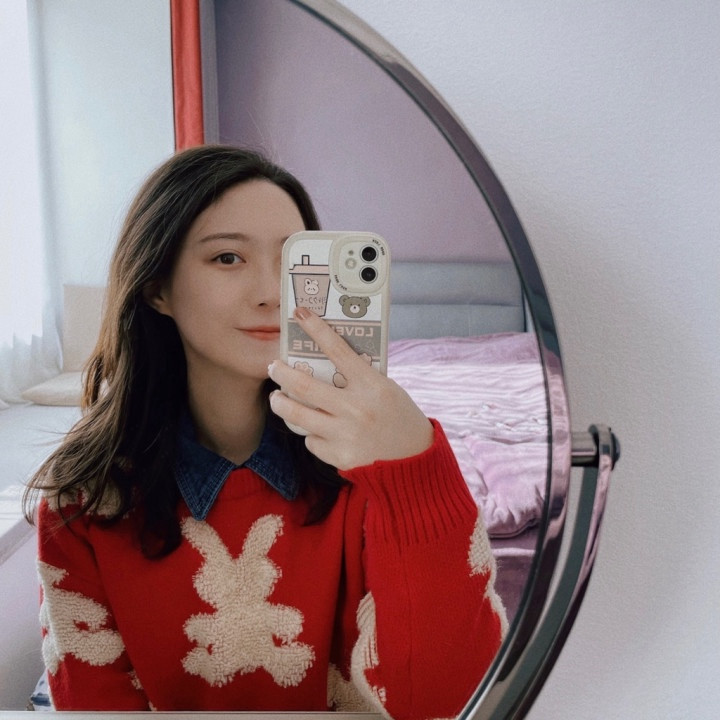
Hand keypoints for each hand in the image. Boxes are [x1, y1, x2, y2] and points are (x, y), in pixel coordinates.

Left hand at [268, 308, 432, 470]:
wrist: (413, 459)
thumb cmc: (398, 416)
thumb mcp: (386, 389)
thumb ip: (358, 377)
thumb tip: (323, 360)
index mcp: (372, 385)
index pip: (338, 350)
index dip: (316, 329)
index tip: (300, 314)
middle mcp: (357, 408)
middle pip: (305, 386)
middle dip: (282, 373)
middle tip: (273, 367)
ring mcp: (346, 434)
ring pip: (297, 415)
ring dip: (281, 403)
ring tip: (277, 398)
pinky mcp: (340, 456)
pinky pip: (311, 441)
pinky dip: (311, 433)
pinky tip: (318, 430)